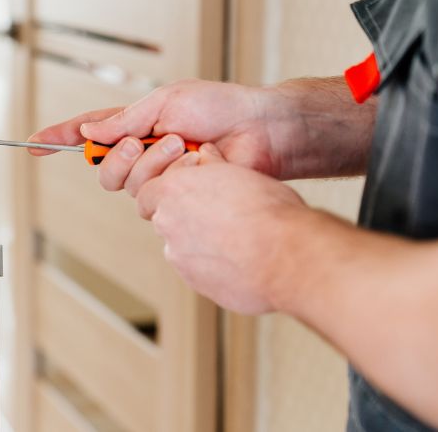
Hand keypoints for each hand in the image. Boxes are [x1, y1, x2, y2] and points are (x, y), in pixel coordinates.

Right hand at [28, 79, 283, 195]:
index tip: (34, 144)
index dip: (61, 139)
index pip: (89, 132)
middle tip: (143, 141)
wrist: (260, 131)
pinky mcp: (180, 196)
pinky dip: (175, 178)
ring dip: (154, 165)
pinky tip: (198, 165)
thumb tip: (90, 131)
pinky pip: (156, 200)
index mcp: (137, 123)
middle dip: (118, 157)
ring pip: (128, 187)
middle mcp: (145, 153)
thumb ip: (125, 118)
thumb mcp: (167, 101)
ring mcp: (162, 176)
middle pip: (104, 170)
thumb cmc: (220, 106)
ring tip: (184, 147)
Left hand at [136, 143, 306, 313]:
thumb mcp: (239, 173)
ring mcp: (179, 257)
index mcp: (173, 191)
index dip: (169, 191)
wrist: (288, 257)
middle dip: (186, 216)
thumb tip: (206, 155)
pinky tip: (241, 259)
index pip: (148, 191)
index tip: (191, 191)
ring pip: (182, 246)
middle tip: (220, 213)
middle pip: (166, 219)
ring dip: (201, 242)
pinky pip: (199, 269)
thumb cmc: (269, 211)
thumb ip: (213, 166)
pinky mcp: (195, 283)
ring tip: (236, 238)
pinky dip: (214, 264)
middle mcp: (168, 224)